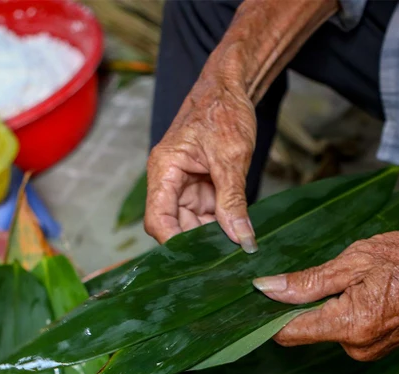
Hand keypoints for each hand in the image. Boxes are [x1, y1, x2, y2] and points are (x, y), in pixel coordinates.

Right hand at [145, 71, 257, 251]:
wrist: (231, 88)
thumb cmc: (224, 111)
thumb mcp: (231, 157)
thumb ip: (233, 200)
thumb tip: (240, 238)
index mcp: (164, 170)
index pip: (157, 219)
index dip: (174, 243)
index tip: (199, 260)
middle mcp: (170, 181)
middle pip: (175, 226)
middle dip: (198, 243)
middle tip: (226, 260)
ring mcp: (186, 186)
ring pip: (193, 224)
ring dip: (213, 237)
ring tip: (237, 249)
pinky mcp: (202, 187)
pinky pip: (208, 215)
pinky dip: (222, 225)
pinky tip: (239, 235)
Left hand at [253, 231, 398, 360]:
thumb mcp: (357, 259)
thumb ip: (309, 280)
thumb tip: (267, 290)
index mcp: (350, 325)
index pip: (288, 331)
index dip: (266, 315)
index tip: (254, 296)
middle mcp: (358, 347)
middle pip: (306, 330)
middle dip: (301, 304)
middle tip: (314, 269)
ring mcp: (371, 350)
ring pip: (328, 328)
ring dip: (326, 305)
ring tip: (351, 275)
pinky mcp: (380, 346)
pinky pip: (348, 329)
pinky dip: (345, 310)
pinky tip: (363, 287)